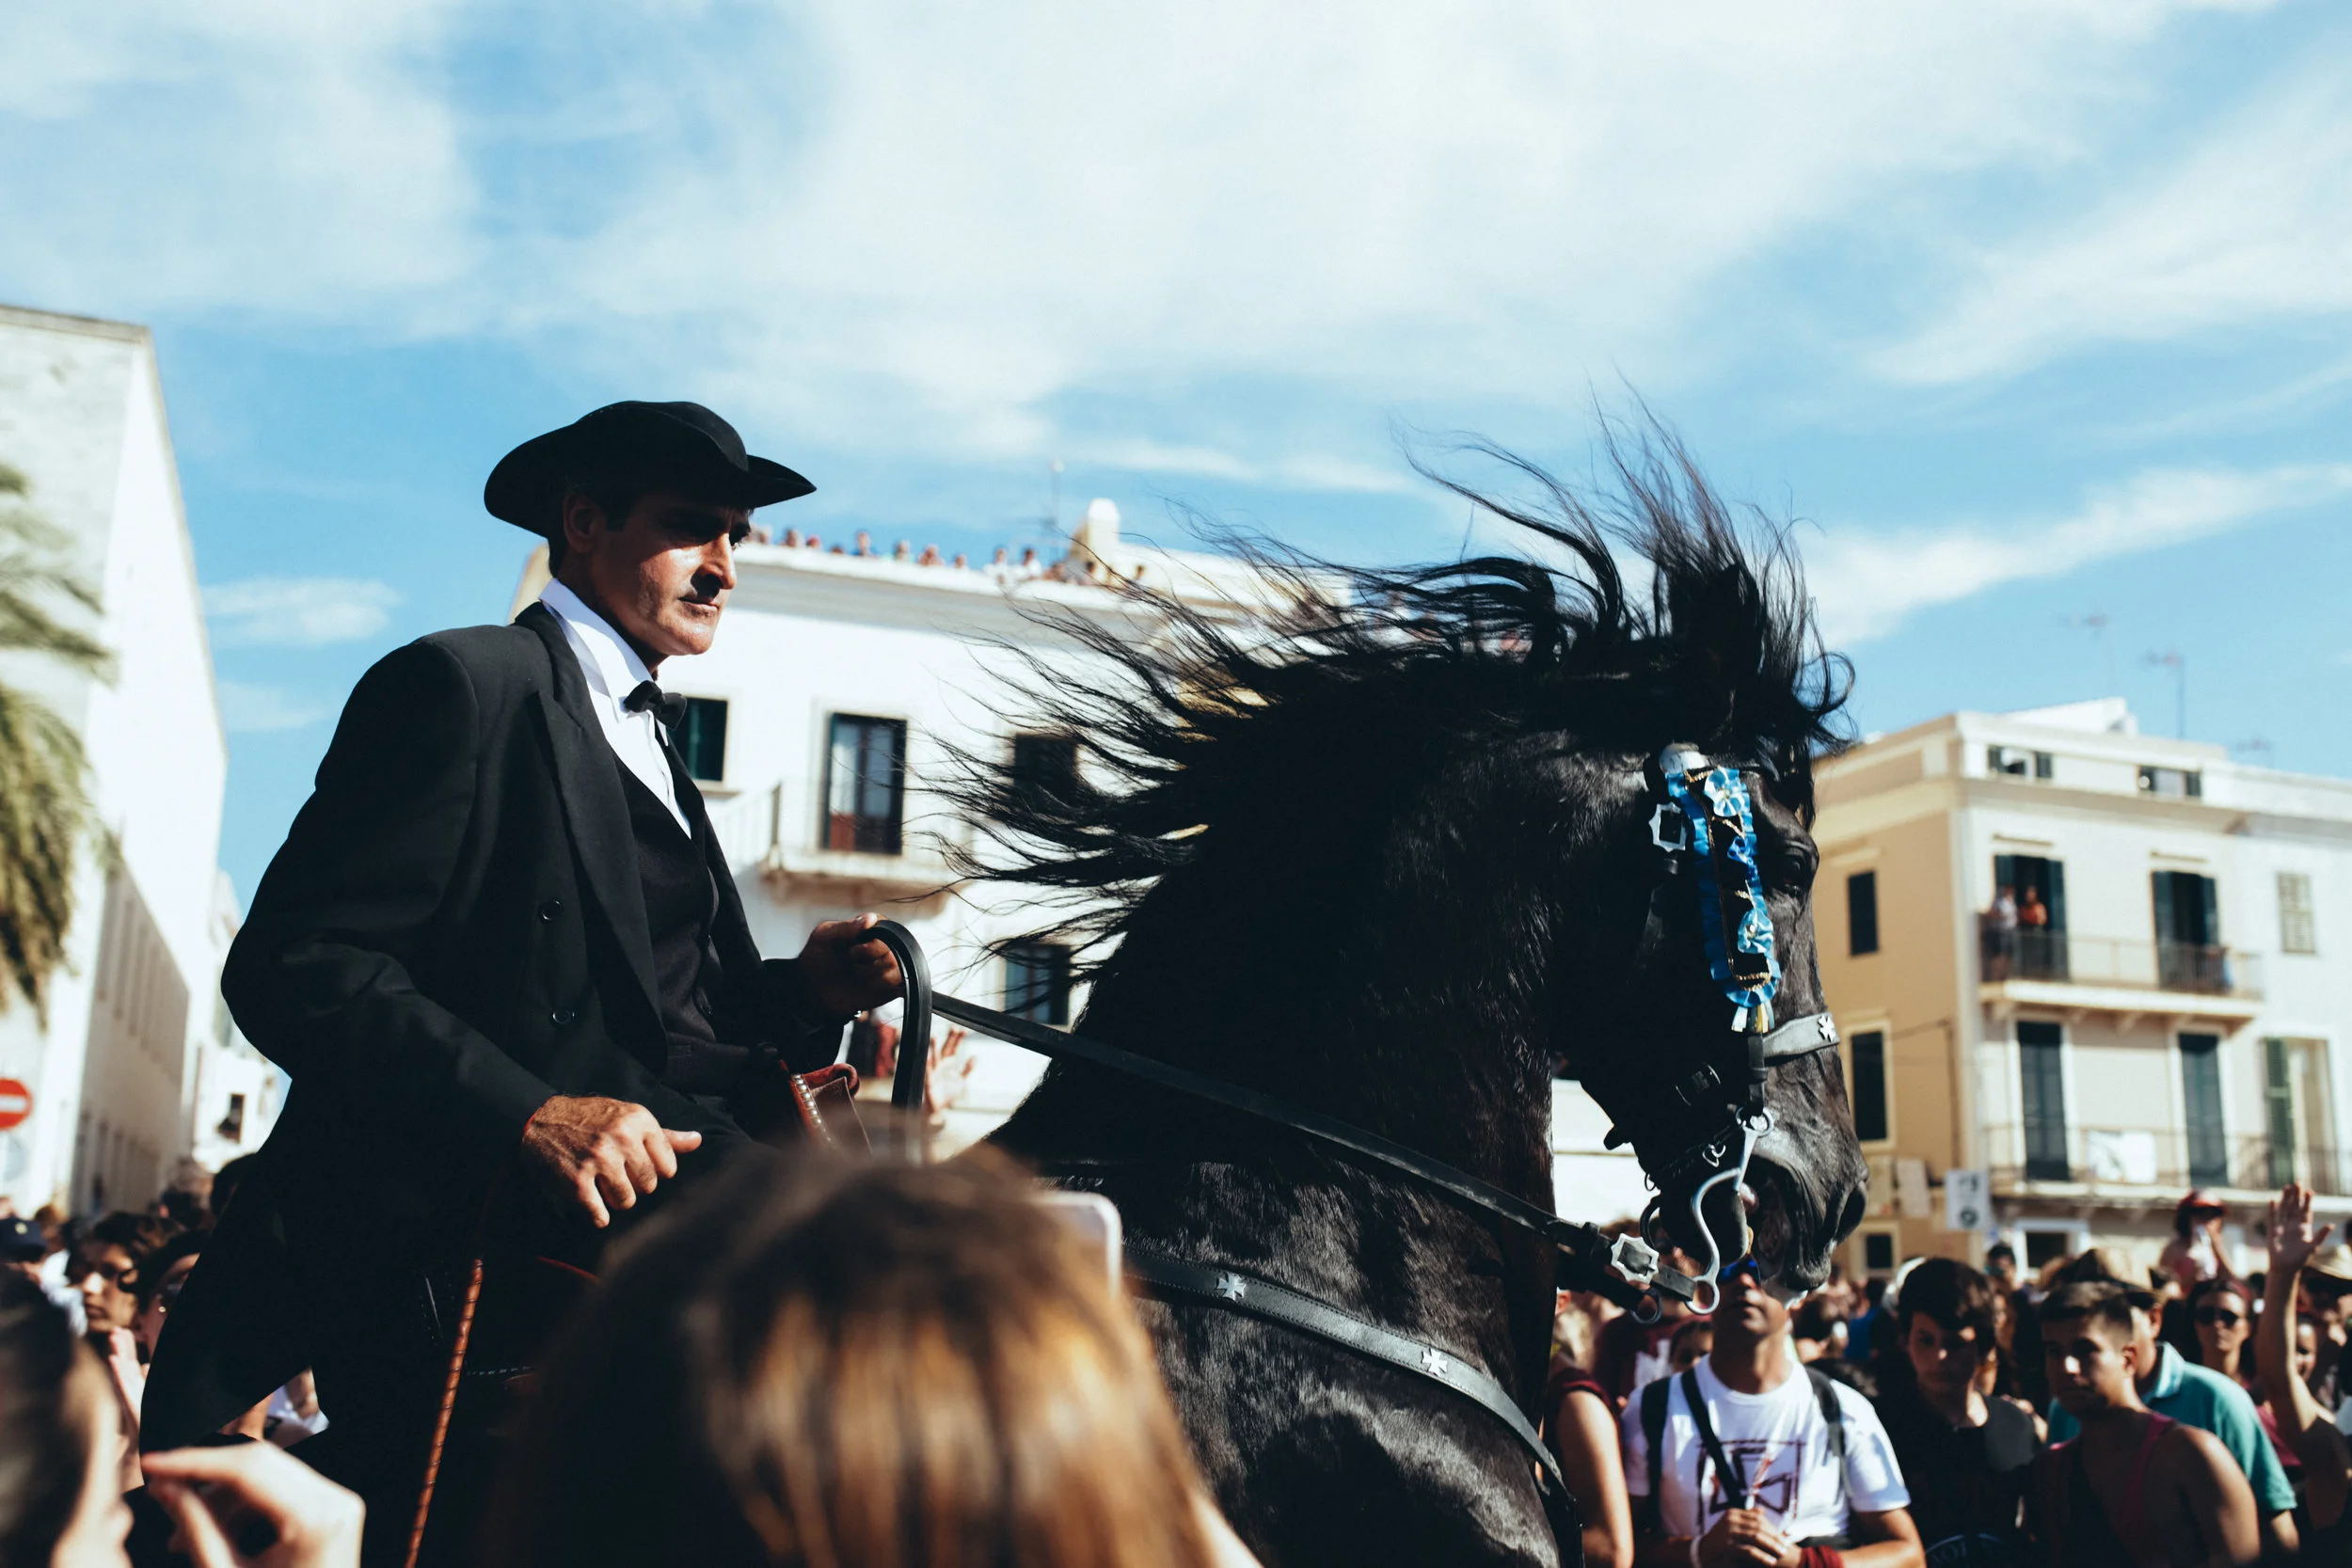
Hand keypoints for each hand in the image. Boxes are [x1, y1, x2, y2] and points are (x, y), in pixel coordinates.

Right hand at [145, 1442, 363, 1567]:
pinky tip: (212, 1533)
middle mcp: (337, 1501)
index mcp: (316, 1518)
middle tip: (160, 1490)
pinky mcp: (333, 1509)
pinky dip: (243, 1507)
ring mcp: (339, 1503)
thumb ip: (197, 1528)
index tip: (150, 1464)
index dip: (193, 1462)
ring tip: (182, 1536)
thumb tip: (165, 1486)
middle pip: (259, 1465)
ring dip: (220, 1498)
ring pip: (267, 1476)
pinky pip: (280, 1492)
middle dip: (205, 1476)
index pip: (247, 1469)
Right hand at [519, 1096, 701, 1227]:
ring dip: (615, 1200)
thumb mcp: (628, 1117)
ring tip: (603, 1186)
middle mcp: (622, 1139)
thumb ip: (664, 1135)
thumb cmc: (591, 1120)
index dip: (653, 1171)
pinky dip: (598, 1216)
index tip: (637, 1166)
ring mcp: (599, 1161)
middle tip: (616, 1175)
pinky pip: (600, 1215)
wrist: (540, 1120)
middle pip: (648, 1186)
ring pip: (627, 1201)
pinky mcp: (577, 1182)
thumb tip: (697, 1141)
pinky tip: (592, 1205)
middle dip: (633, 1185)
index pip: (668, 1167)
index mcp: (639, 1120)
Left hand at [797, 913, 904, 1015]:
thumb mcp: (824, 937)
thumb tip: (871, 919)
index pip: (888, 928)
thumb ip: (846, 927)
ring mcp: (888, 967)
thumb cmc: (818, 958)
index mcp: (871, 929)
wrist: (813, 990)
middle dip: (871, 960)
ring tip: (857, 976)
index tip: (852, 949)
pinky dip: (891, 987)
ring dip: (874, 976)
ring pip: (898, 969)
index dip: (872, 943)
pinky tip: (872, 987)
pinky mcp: (891, 987)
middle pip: (895, 949)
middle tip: (851, 963)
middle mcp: (883, 946)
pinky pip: (904, 986)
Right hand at [1697, 1508, 1796, 1566]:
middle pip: (1758, 1526)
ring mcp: (1728, 1532)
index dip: (1771, 1528)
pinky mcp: (1728, 1546)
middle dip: (1774, 1537)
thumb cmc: (1720, 1540)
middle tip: (1786, 1547)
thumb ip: (1747, 1517)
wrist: (1702, 1552)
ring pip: (1756, 1537)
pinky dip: (1762, 1557)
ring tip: (1780, 1554)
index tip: (1783, 1537)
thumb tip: (1763, 1510)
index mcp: (1732, 1513)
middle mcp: (1730, 1520)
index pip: (1757, 1518)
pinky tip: (1770, 1562)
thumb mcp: (1732, 1525)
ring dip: (1771, 1546)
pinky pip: (1749, 1551)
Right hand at [2269, 1183, 2332, 1274]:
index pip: (2306, 1211)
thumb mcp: (2313, 1247)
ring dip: (2285, 1198)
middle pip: (2295, 1206)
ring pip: (2284, 1209)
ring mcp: (2282, 1226)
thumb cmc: (2301, 1259)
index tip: (2310, 1191)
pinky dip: (2273, 1209)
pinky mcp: (2273, 1230)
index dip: (2308, 1201)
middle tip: (2298, 1182)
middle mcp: (2293, 1224)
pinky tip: (2273, 1200)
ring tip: (2287, 1187)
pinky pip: (2273, 1217)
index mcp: (2304, 1227)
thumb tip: (2331, 1225)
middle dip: (2296, 1195)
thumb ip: (2321, 1235)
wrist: (2285, 1267)